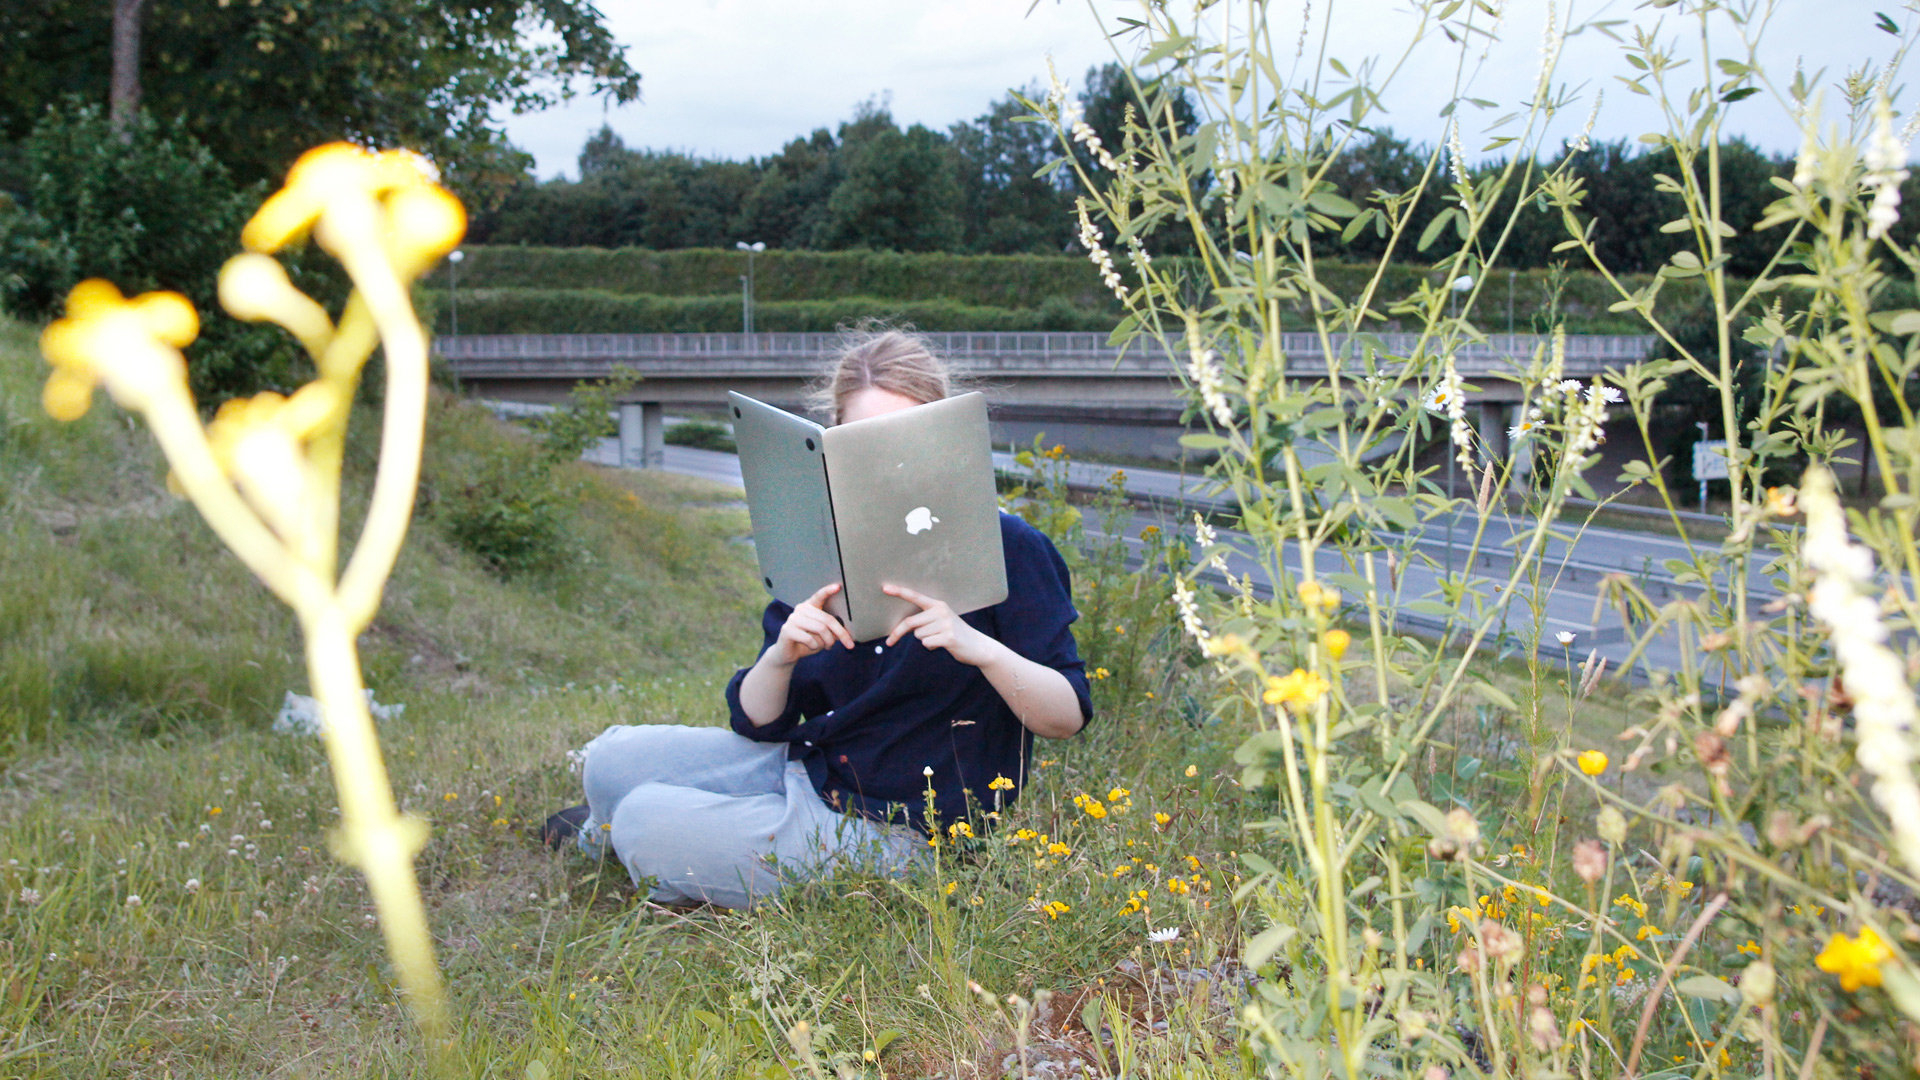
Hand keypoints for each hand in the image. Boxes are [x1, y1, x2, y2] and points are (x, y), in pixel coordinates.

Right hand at [770, 582, 853, 665]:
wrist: (788, 654)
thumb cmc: (808, 642)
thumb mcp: (824, 635)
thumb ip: (833, 631)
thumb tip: (847, 632)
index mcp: (809, 606)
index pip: (819, 596)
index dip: (828, 591)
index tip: (838, 587)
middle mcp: (800, 609)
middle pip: (827, 619)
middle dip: (841, 633)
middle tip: (849, 645)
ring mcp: (793, 618)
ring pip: (821, 629)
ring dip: (827, 642)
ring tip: (826, 646)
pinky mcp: (787, 630)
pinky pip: (810, 639)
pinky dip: (815, 647)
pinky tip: (811, 647)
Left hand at [883, 584, 1002, 667]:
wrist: (978, 647)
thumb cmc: (954, 634)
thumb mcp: (940, 622)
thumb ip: (923, 621)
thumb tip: (901, 628)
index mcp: (938, 604)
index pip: (915, 596)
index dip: (899, 592)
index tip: (884, 588)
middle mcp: (941, 611)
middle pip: (910, 622)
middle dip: (898, 633)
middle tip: (888, 642)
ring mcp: (946, 624)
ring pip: (918, 635)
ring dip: (925, 640)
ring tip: (940, 639)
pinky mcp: (949, 637)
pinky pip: (927, 643)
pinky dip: (931, 647)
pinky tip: (943, 645)